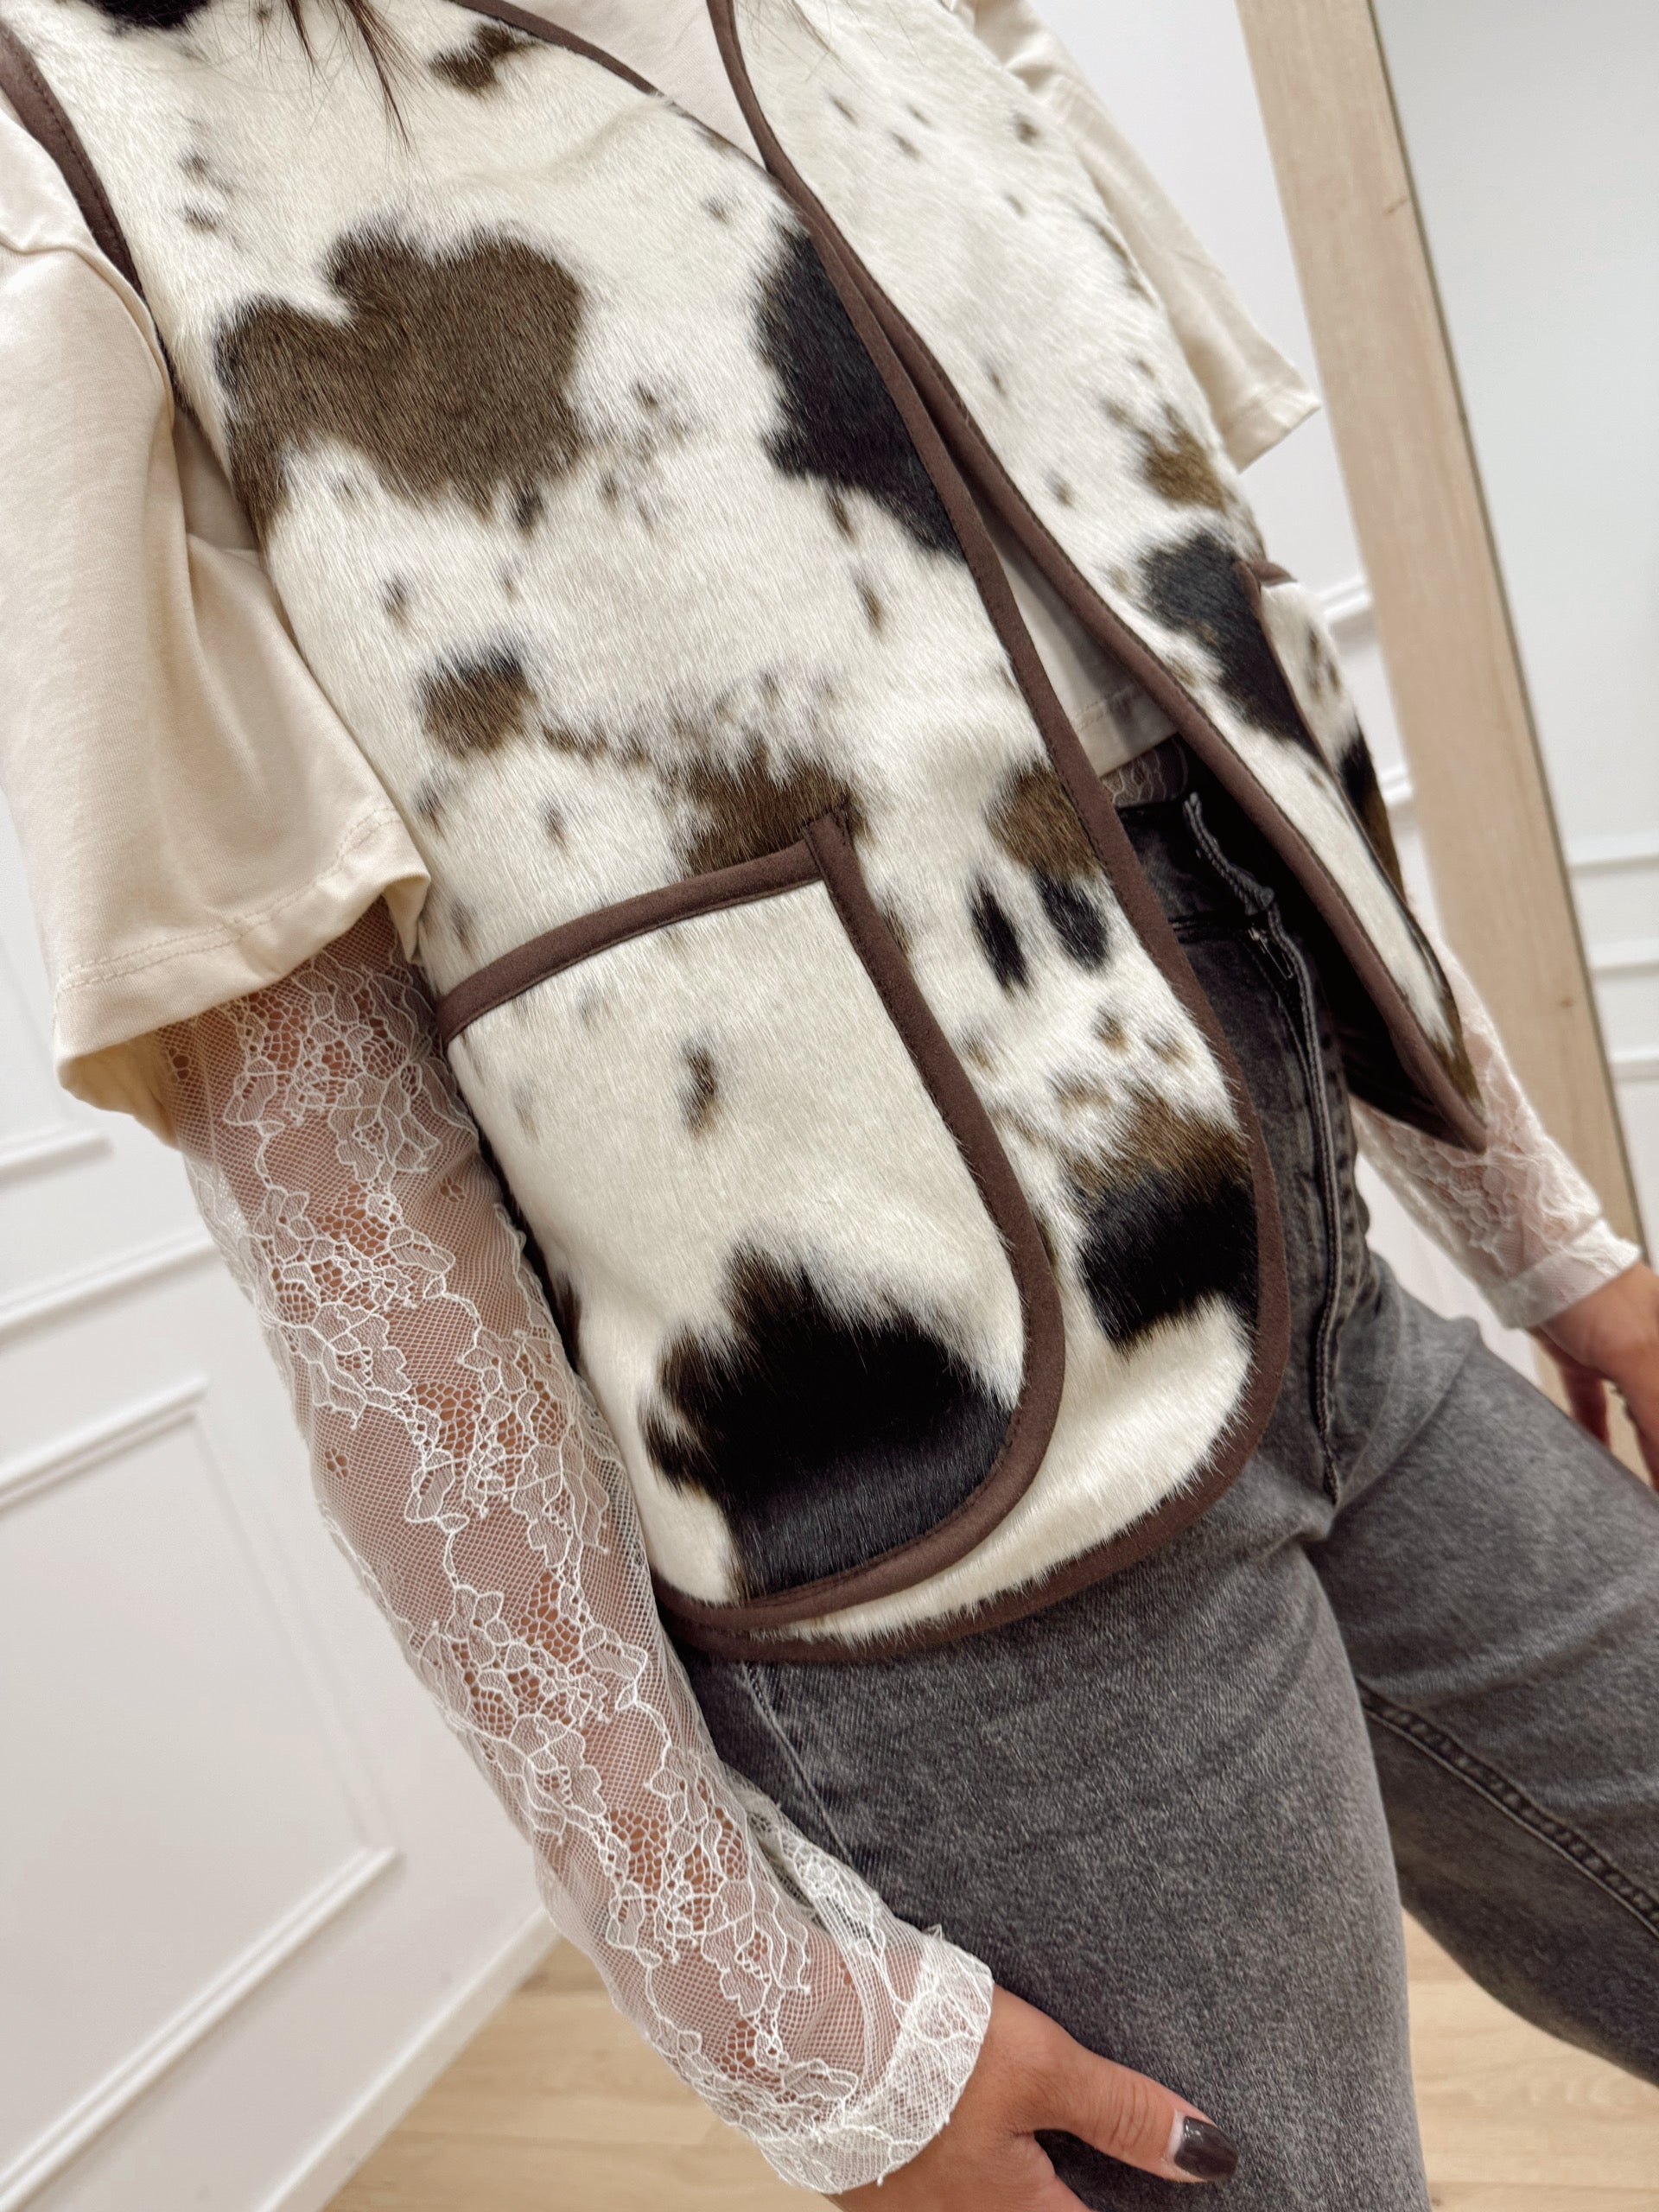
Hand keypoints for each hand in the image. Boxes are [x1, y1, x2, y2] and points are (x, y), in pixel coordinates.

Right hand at [831, 1985, 1236, 2207]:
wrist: (793, 2023)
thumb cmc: (920, 2046)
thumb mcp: (1041, 2065)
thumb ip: (1122, 2112)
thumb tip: (1210, 2156)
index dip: (1136, 2202)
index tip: (1169, 2187)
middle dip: (1070, 2187)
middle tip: (1098, 2157)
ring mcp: (903, 2210)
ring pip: (987, 2202)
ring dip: (1017, 2176)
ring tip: (1036, 2136)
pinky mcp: (867, 2175)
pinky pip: (936, 2185)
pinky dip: (969, 2161)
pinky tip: (963, 2116)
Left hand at [1536, 1261, 1658, 1479]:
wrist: (1527, 1252)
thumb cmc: (1592, 1292)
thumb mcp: (1636, 1354)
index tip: (1658, 1492)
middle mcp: (1656, 1346)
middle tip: (1649, 1497)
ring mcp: (1617, 1350)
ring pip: (1636, 1409)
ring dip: (1640, 1444)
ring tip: (1639, 1488)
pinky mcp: (1579, 1355)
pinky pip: (1592, 1402)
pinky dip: (1596, 1429)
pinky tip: (1601, 1461)